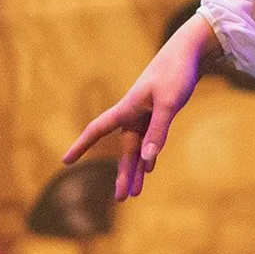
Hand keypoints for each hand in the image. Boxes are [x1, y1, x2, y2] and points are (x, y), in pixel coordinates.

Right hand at [61, 14, 214, 200]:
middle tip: (120, 199)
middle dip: (123, 174)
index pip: (97, 129)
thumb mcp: (169, 104)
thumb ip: (158, 131)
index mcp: (127, 108)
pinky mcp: (158, 114)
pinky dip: (149, 155)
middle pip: (125, 150)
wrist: (188, 53)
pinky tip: (148, 169)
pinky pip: (149, 140)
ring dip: (136, 170)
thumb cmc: (176, 74)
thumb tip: (148, 160)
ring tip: (133, 194)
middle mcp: (132, 114)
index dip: (82, 145)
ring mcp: (145, 115)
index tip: (66, 161)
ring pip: (138, 148)